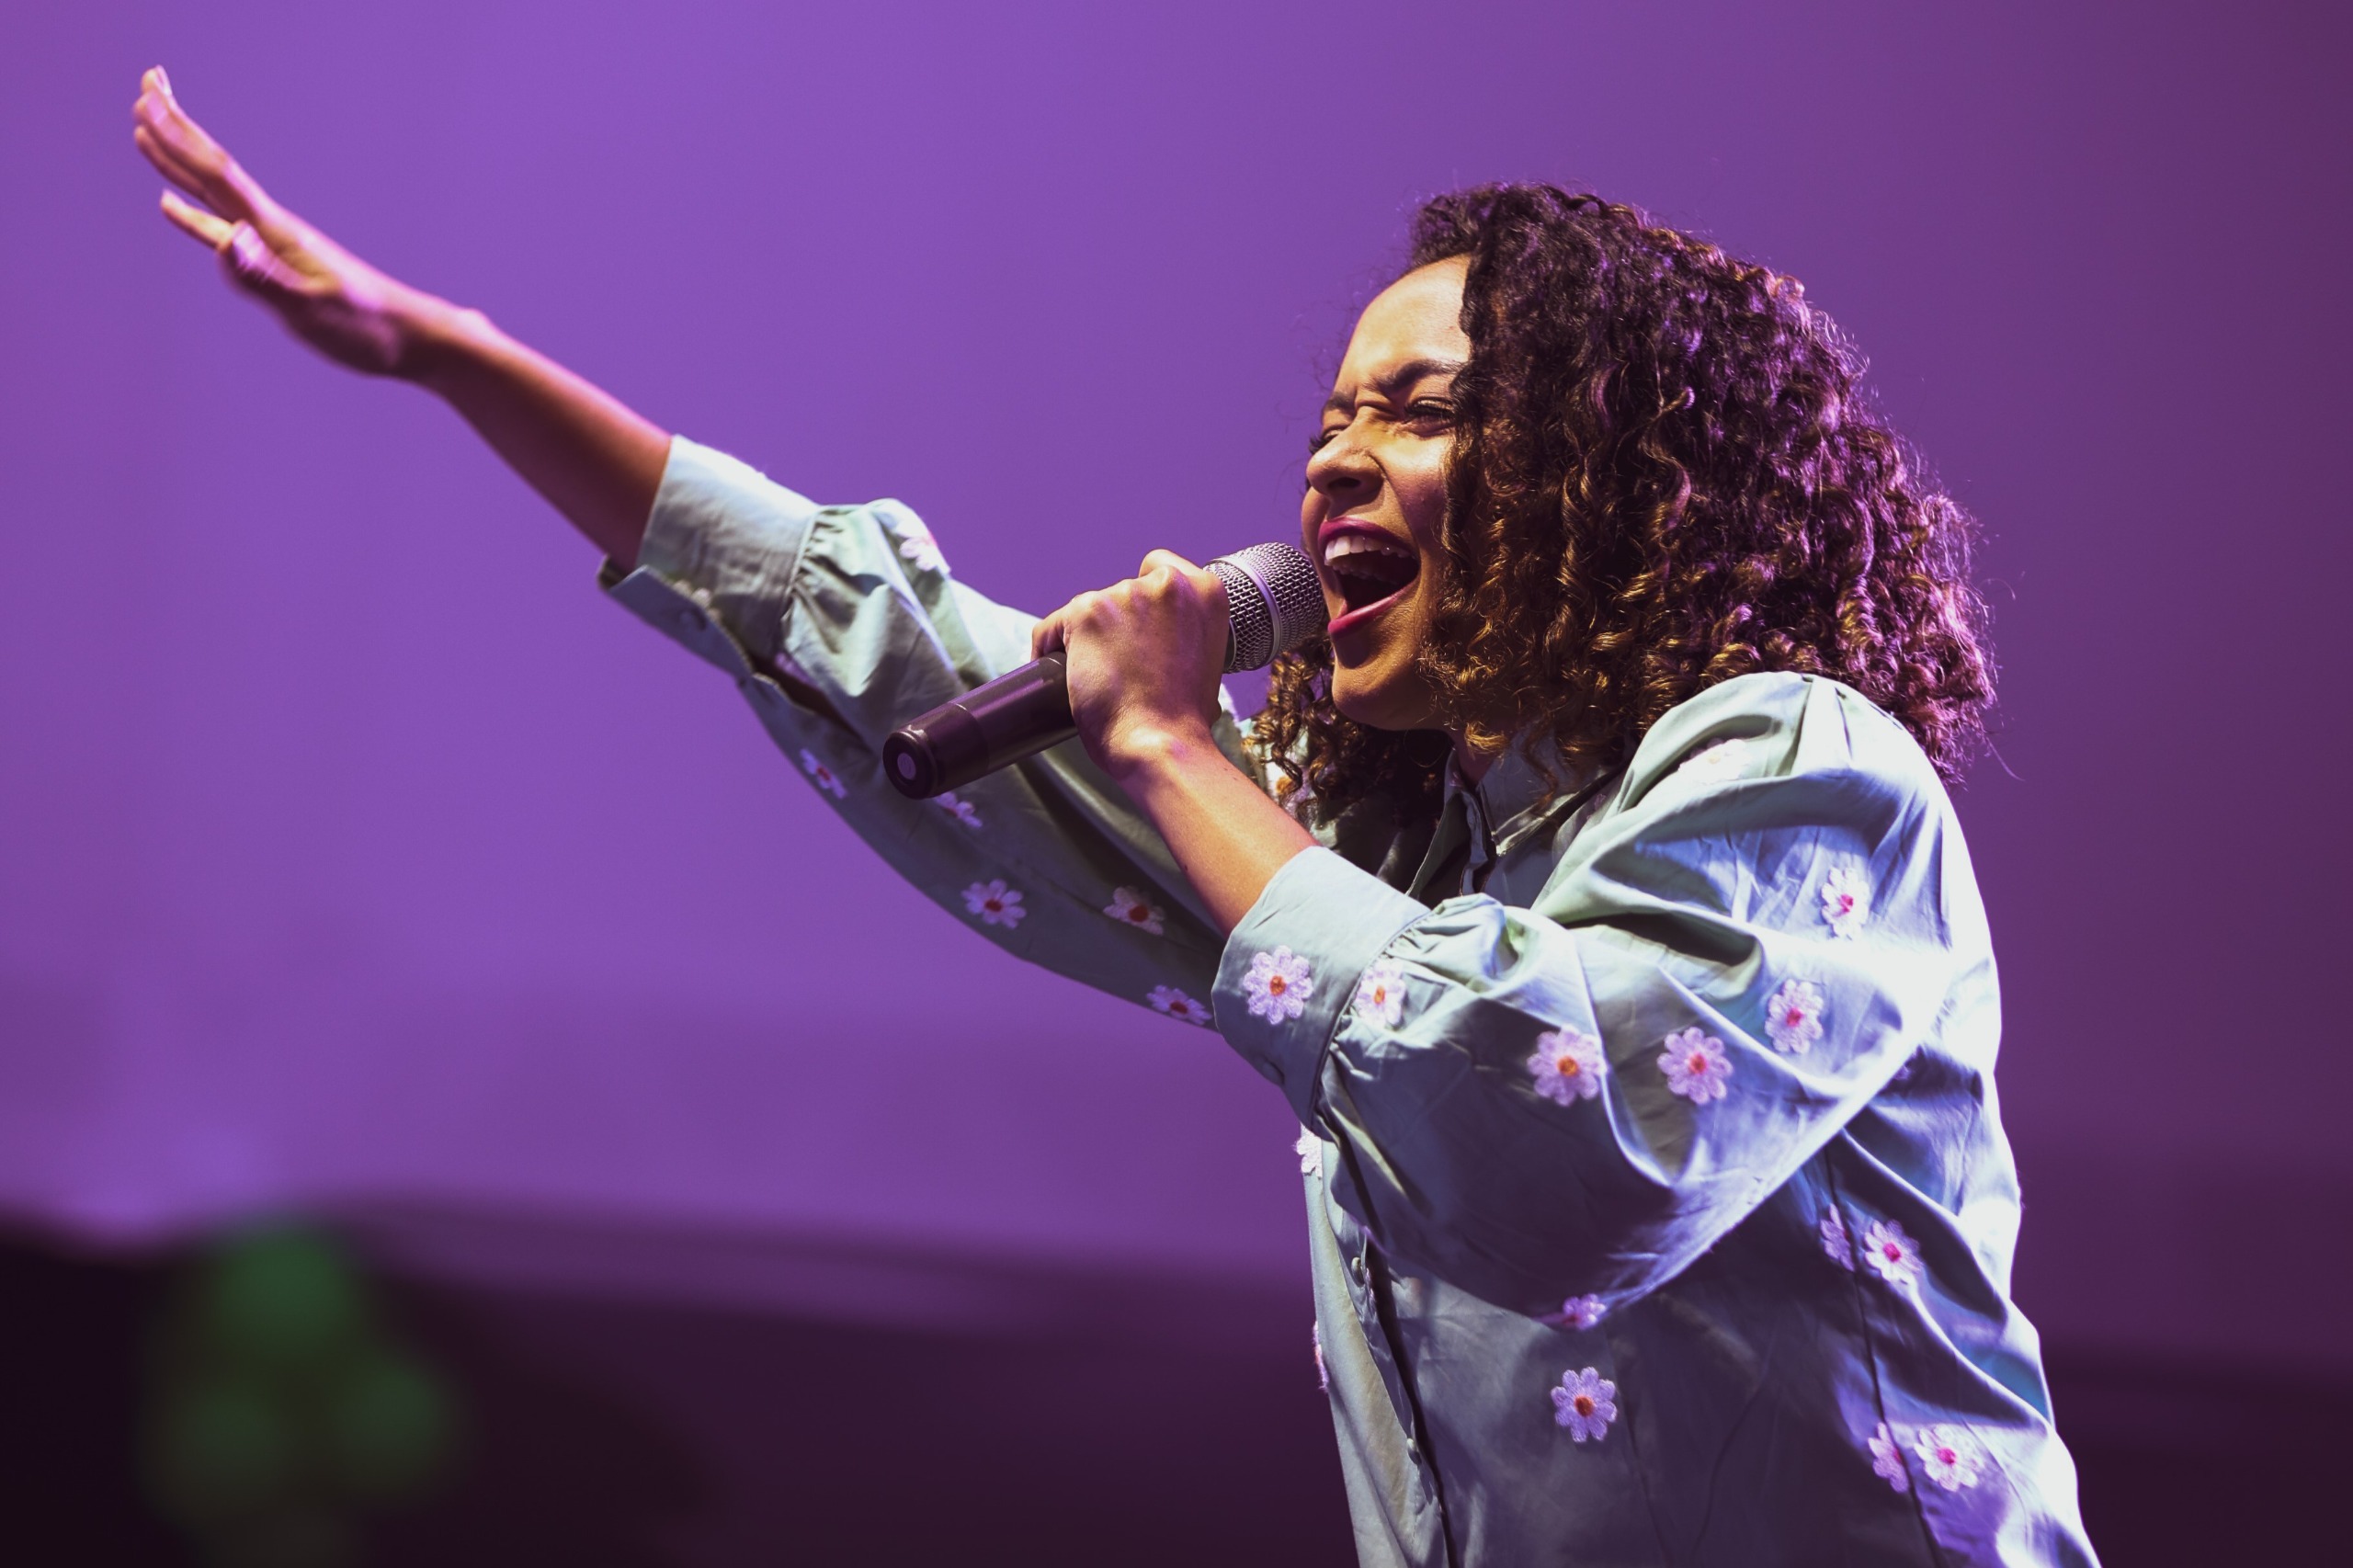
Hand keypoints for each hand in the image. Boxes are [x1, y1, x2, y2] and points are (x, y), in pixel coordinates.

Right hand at [132, 66, 437, 376]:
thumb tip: (226, 238)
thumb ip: (264, 277)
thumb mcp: (311, 308)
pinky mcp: (276, 264)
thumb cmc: (366, 329)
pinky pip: (221, 229)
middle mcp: (269, 227)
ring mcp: (271, 243)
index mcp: (274, 232)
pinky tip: (173, 208)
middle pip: (211, 169)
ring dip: (178, 163)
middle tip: (146, 87)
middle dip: (176, 131)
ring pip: (211, 193)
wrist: (410, 338)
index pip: (217, 175)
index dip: (178, 140)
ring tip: (146, 133)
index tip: (146, 100)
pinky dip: (192, 216)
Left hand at [1032, 550, 1230, 780]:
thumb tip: (1159, 641)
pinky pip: (1051, 628)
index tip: (1137, 633)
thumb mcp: (1206, 662)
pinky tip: (1059, 677)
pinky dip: (1048, 650)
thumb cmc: (1184, 719)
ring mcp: (1125, 595)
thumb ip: (1186, 634)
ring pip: (1086, 612)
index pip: (1159, 569)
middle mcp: (1167, 584)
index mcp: (1205, 592)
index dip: (1143, 604)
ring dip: (1085, 641)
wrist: (1162, 744)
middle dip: (1115, 626)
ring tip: (1096, 682)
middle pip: (1120, 593)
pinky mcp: (1086, 612)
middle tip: (1118, 669)